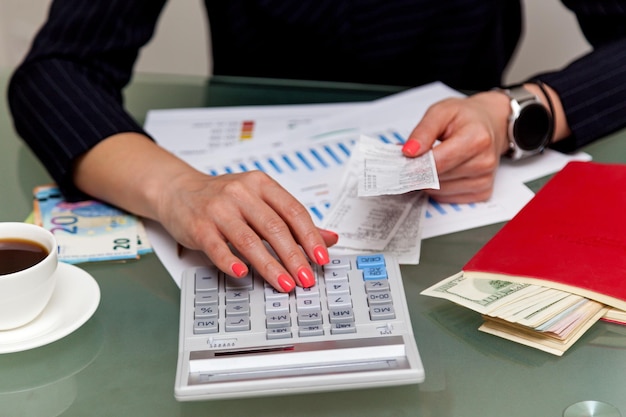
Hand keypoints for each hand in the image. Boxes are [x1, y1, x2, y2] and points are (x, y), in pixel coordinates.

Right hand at [157, 169, 338, 291]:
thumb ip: (293, 220)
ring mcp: (218, 209)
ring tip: (284, 284)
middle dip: (294, 257)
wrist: (178, 190)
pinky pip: (217, 247)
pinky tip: (243, 274)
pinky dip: (230, 261)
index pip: (293, 211)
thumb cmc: (223, 198)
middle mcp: (241, 193)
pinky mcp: (199, 226)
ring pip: (249, 240)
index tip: (321, 258)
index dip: (310, 237)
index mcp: (261, 185)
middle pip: (274, 228)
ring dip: (270, 266)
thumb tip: (330, 238)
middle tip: (306, 278)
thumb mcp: (260, 200)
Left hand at [401, 91, 510, 202]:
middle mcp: (485, 162)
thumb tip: (409, 151)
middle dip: (420, 171)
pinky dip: (438, 188)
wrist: (490, 124)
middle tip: (415, 158)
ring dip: (428, 181)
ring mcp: (485, 180)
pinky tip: (443, 172)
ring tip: (431, 162)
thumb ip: (423, 131)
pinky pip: (447, 198)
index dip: (416, 165)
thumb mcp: (441, 112)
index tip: (402, 164)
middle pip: (437, 178)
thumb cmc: (465, 118)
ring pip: (439, 191)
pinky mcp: (482, 192)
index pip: (438, 162)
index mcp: (477, 138)